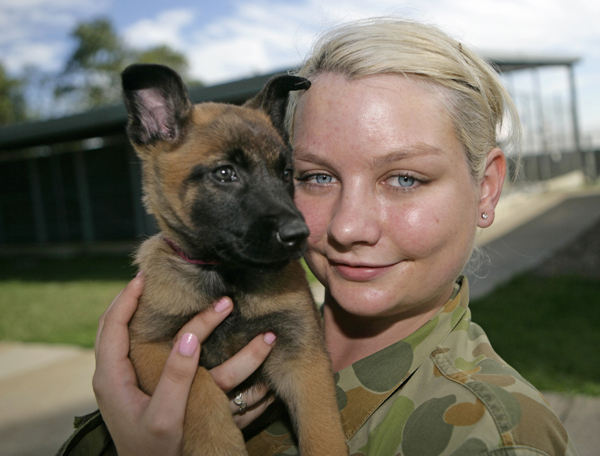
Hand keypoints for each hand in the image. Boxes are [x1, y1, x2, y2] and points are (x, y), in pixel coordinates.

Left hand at [92, 273, 275, 455]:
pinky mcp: (132, 385)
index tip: (144, 278)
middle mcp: (112, 375)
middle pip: (113, 326)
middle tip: (149, 278)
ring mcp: (120, 380)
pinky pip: (133, 347)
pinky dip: (144, 328)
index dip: (126, 300)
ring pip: (122, 336)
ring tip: (152, 293)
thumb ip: (177, 376)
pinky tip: (161, 322)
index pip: (112, 328)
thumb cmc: (156, 450)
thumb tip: (189, 334)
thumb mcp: (168, 416)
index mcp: (111, 379)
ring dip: (137, 312)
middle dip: (130, 299)